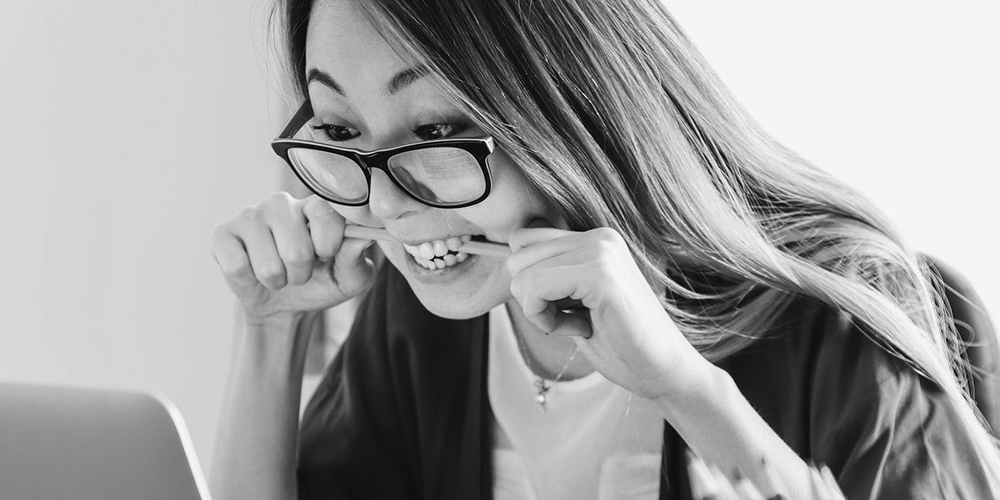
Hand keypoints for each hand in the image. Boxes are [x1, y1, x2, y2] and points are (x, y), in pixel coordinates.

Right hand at [211, 192, 376, 322]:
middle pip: (297, 249)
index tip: (326, 256)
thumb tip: (362, 238)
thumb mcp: (350, 278)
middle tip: (299, 271)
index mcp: (314, 206)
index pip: (325, 212)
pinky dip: (249, 281)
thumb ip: (357, 259)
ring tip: (278, 274)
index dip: (328, 244)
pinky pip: (237, 266)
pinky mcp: (223, 234)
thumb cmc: (320, 283)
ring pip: (268, 264)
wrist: (283, 305)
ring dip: (277, 281)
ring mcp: (250, 215)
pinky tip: (252, 272)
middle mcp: (281, 203)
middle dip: (301, 273)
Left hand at [507, 224, 711, 400]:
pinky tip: (579, 329)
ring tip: (578, 324)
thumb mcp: (576, 300)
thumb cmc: (619, 342)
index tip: (561, 308)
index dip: (529, 282)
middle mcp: (599, 237)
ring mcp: (602, 251)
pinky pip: (535, 289)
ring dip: (539, 311)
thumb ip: (551, 275)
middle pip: (516, 257)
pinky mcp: (601, 275)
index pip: (523, 241)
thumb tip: (510, 262)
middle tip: (569, 319)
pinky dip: (544, 319)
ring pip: (522, 274)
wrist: (664, 371)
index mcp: (595, 239)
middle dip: (531, 298)